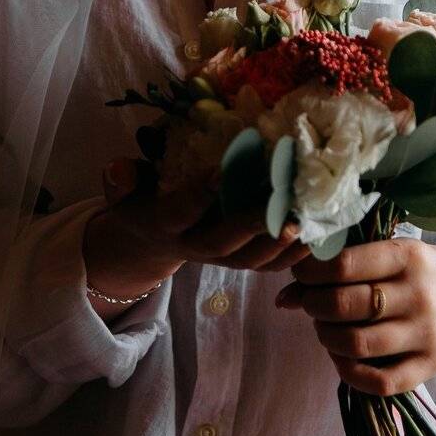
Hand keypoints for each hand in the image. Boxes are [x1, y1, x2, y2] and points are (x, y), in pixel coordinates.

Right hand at [85, 159, 311, 304]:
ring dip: (279, 243)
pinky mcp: (242, 262)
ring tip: (303, 219)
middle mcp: (194, 246)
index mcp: (165, 223)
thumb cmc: (145, 199)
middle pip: (221, 244)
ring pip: (251, 260)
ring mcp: (221, 259)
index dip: (197, 196)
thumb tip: (118, 169)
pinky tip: (318, 233)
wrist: (152, 239)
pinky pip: (271, 266)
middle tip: (277, 204)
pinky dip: (296, 254)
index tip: (219, 171)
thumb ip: (121, 179)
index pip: (179, 212)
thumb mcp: (125, 189)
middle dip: (249, 226)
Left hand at [275, 237, 435, 394]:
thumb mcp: (392, 255)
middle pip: (345, 305)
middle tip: (309, 302)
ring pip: (357, 344)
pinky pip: (380, 381)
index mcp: (408, 256)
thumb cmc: (422, 271)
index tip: (300, 275)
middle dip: (313, 305)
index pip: (344, 265)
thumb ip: (342, 269)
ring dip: (327, 336)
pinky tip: (341, 356)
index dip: (310, 272)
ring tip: (325, 327)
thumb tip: (282, 297)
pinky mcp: (431, 366)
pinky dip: (349, 372)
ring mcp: (427, 333)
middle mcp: (420, 294)